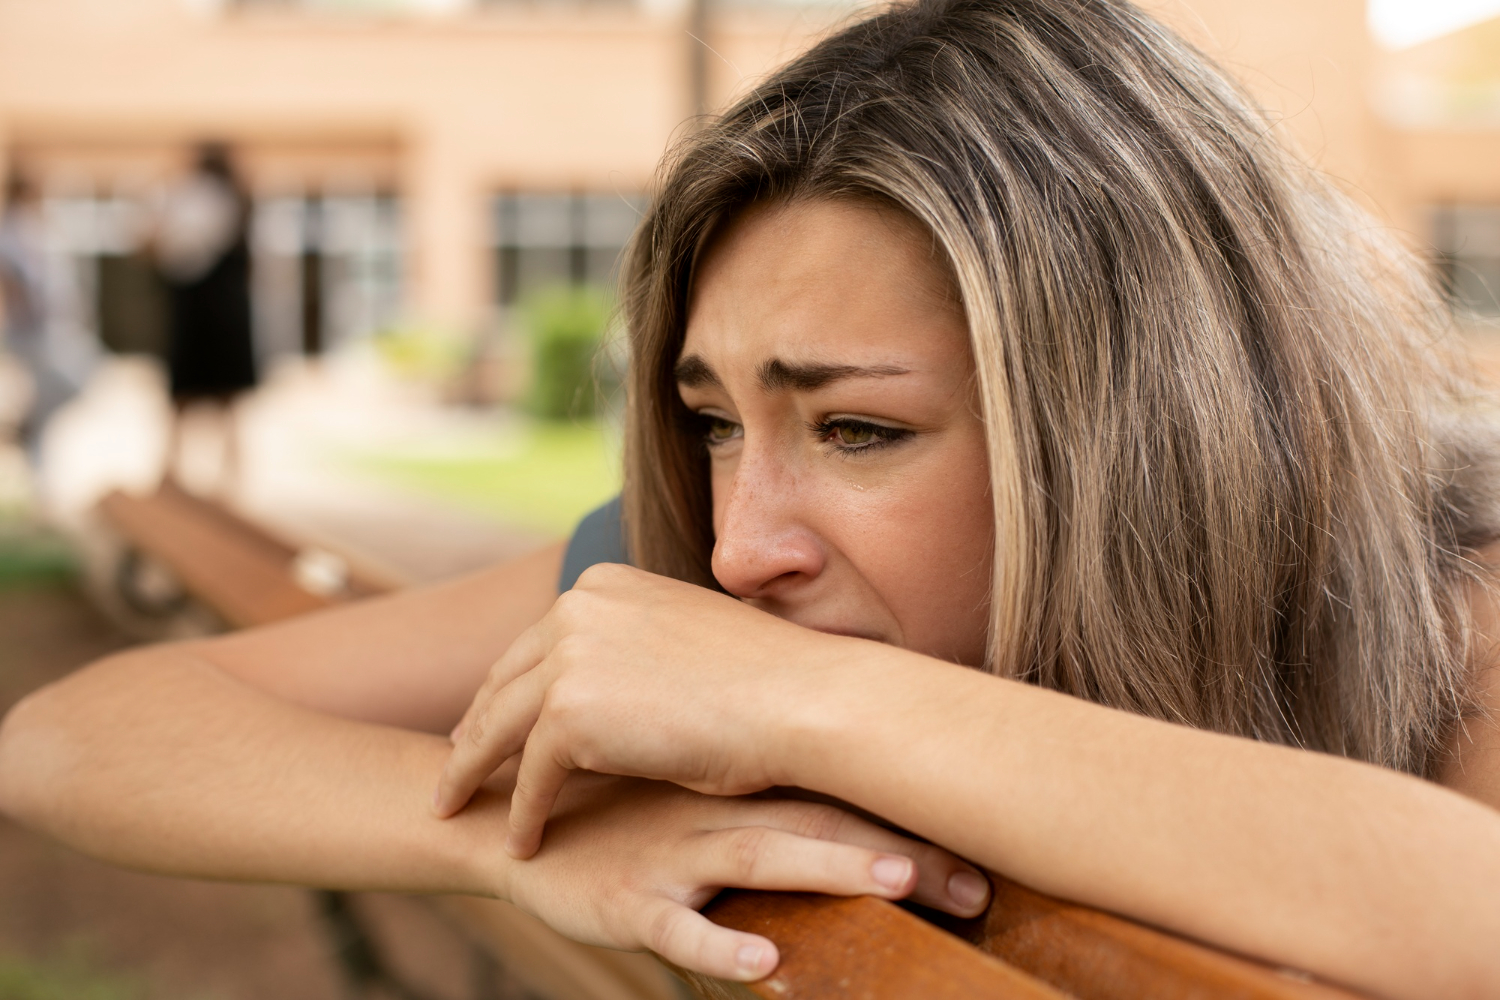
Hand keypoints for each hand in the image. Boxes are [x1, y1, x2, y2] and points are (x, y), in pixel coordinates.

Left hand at [435, 563, 862, 856]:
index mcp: (605, 584)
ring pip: (499, 727)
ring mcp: (569, 657)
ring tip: (454, 806)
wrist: (801, 701)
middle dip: (477, 725)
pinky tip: (520, 842)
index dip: (509, 687)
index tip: (488, 719)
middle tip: (456, 764)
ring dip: (472, 772)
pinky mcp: (568, 714)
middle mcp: (577, 607)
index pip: (537, 642)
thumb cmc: (768, 682)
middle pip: (506, 679)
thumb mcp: (685, 640)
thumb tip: (617, 686)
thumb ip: (637, 649)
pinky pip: (530, 776)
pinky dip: (523, 813)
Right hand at [498, 775, 992, 980]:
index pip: (840, 792)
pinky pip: (678, 929)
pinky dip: (720, 945)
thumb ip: (756, 796)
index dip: (913, 814)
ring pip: (762, 862)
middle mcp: (717, 813)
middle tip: (980, 882)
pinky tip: (764, 963)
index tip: (993, 841)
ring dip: (830, 870)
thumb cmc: (613, 811)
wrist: (510, 822)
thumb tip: (837, 799)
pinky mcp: (628, 902)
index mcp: (738, 787)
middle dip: (903, 853)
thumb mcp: (685, 796)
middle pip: (824, 826)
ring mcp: (674, 857)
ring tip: (894, 879)